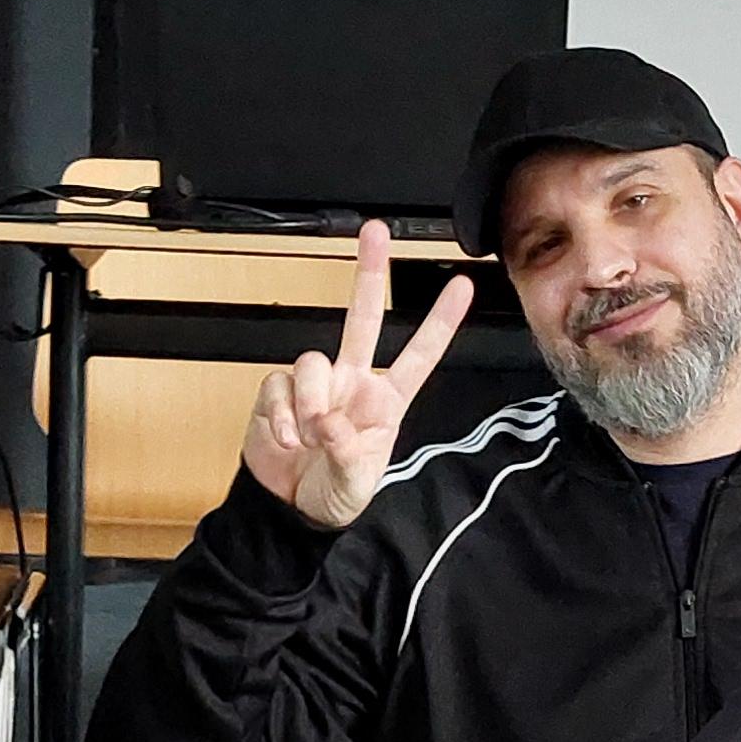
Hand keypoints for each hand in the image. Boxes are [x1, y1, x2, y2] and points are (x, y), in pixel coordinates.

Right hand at [243, 223, 470, 529]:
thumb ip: (348, 452)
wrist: (289, 509)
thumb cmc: (334, 492)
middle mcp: (352, 381)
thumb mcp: (356, 483)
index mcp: (385, 401)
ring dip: (309, 401)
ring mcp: (315, 384)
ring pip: (312, 361)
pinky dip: (280, 415)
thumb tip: (329, 422)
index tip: (461, 287)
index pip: (418, 355)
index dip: (440, 322)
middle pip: (362, 318)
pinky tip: (285, 440)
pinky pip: (279, 385)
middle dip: (369, 273)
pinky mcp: (279, 392)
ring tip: (308, 437)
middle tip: (374, 232)